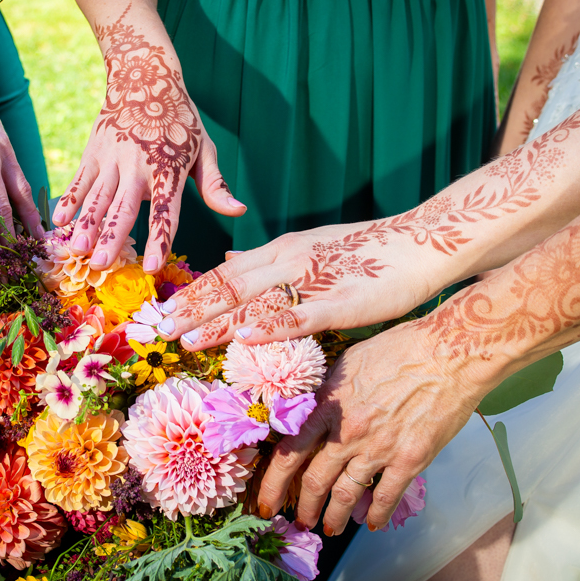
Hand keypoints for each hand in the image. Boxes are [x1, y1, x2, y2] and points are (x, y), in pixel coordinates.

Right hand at [51, 11, 244, 273]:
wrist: (144, 77)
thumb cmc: (179, 119)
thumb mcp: (203, 148)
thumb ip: (215, 185)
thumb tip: (238, 211)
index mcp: (168, 170)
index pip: (165, 211)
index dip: (159, 239)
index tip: (151, 266)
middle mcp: (138, 166)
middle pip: (125, 208)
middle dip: (112, 238)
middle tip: (101, 264)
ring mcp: (112, 159)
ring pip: (98, 197)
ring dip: (86, 224)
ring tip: (77, 249)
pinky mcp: (93, 152)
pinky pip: (79, 180)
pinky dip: (68, 201)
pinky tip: (58, 223)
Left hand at [156, 223, 449, 349]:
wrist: (422, 242)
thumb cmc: (368, 252)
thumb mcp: (308, 247)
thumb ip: (266, 261)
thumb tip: (227, 262)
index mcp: (281, 249)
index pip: (225, 274)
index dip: (191, 294)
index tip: (161, 313)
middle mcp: (288, 259)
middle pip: (228, 286)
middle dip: (190, 310)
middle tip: (157, 331)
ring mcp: (313, 278)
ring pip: (255, 300)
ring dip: (217, 322)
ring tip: (185, 339)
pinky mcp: (340, 300)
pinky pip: (299, 314)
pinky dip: (270, 325)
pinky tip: (246, 337)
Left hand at [255, 321, 490, 533]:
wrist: (448, 353)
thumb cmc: (399, 348)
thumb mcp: (346, 361)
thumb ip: (324, 390)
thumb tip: (305, 406)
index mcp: (327, 406)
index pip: (288, 453)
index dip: (271, 483)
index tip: (264, 500)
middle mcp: (347, 432)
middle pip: (313, 481)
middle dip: (302, 507)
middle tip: (298, 521)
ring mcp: (378, 448)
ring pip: (345, 495)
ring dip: (334, 517)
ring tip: (330, 528)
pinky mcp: (409, 459)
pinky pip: (386, 498)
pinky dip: (377, 516)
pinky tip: (372, 524)